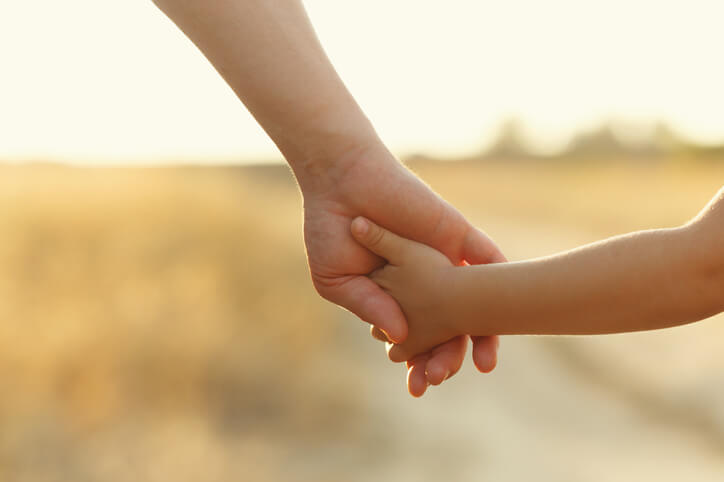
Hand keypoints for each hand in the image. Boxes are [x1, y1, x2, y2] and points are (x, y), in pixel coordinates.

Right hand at [299, 141, 504, 395]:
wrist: (340, 181)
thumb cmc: (331, 230)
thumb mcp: (338, 281)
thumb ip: (370, 307)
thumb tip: (401, 337)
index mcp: (396, 295)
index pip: (416, 337)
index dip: (418, 363)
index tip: (418, 386)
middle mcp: (425, 281)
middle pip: (449, 328)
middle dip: (448, 357)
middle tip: (442, 378)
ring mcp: (444, 259)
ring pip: (476, 303)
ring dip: (482, 335)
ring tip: (483, 364)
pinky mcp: (457, 235)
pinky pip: (489, 261)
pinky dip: (501, 289)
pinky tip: (504, 319)